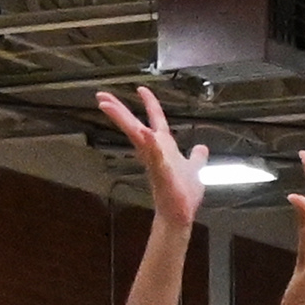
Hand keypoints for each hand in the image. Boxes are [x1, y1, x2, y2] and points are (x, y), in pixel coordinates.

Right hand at [97, 86, 206, 233]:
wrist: (180, 215)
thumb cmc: (184, 194)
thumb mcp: (194, 169)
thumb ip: (197, 157)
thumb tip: (202, 148)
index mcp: (164, 147)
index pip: (156, 120)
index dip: (150, 104)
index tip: (141, 89)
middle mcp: (156, 152)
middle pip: (135, 126)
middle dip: (119, 110)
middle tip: (102, 96)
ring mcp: (156, 162)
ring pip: (138, 137)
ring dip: (124, 121)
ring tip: (108, 105)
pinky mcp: (161, 174)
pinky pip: (155, 157)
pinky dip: (151, 146)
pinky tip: (146, 133)